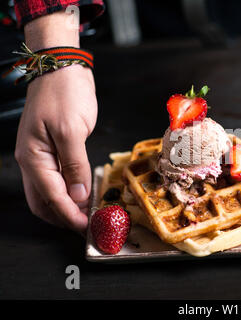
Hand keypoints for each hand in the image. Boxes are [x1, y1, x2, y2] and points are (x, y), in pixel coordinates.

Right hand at [15, 12, 96, 233]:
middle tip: (88, 225)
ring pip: (49, 192)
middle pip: (44, 201)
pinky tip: (84, 192)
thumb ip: (74, 166)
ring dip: (67, 206)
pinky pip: (58, 178)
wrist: (62, 68)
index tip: (87, 227)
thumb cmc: (64, 93)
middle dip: (64, 217)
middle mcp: (34, 160)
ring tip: (88, 213)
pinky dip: (69, 190)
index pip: (52, 198)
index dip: (70, 216)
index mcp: (34, 157)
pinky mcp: (53, 149)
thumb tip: (78, 195)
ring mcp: (42, 155)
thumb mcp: (72, 130)